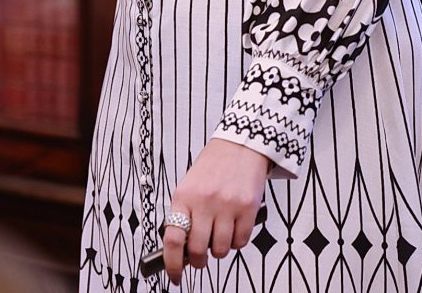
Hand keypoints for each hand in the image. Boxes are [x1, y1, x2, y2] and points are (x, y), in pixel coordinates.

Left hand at [162, 139, 269, 282]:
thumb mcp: (189, 186)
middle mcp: (204, 202)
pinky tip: (234, 228)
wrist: (240, 144)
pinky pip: (241, 241)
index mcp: (184, 196)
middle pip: (198, 250)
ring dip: (219, 250)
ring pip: (221, 249)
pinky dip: (237, 242)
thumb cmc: (213, 167)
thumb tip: (182, 250)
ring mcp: (227, 205)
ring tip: (220, 236)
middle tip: (200, 259)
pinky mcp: (248, 207)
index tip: (176, 276)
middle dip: (199, 261)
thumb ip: (185, 215)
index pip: (174, 239)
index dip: (173, 264)